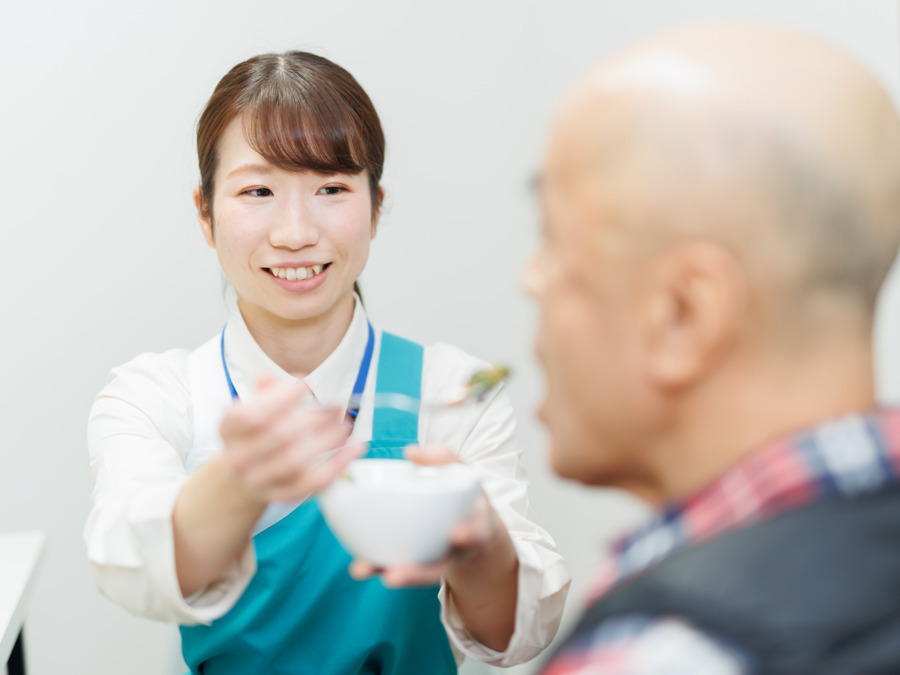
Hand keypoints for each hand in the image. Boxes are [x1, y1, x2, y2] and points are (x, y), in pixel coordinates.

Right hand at [219, 377, 364, 503]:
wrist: (244, 476)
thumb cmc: (255, 435)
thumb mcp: (253, 409)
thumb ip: (266, 392)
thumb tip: (280, 377)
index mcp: (229, 429)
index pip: (250, 415)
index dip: (278, 399)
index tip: (304, 385)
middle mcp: (238, 458)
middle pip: (278, 437)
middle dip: (312, 418)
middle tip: (335, 407)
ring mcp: (259, 480)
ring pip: (295, 461)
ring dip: (326, 440)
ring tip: (344, 426)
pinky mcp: (281, 495)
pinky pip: (313, 483)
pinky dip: (337, 465)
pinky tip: (353, 448)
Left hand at [349, 444, 513, 586]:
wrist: (473, 526)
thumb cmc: (464, 495)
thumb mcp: (464, 473)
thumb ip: (444, 458)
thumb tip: (411, 452)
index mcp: (477, 527)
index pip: (477, 532)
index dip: (468, 534)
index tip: (456, 534)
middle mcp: (457, 551)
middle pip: (440, 567)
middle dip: (417, 573)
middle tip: (394, 575)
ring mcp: (438, 561)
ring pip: (417, 574)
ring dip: (389, 576)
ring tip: (363, 570)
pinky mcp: (420, 565)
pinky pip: (401, 568)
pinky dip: (380, 568)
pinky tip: (359, 566)